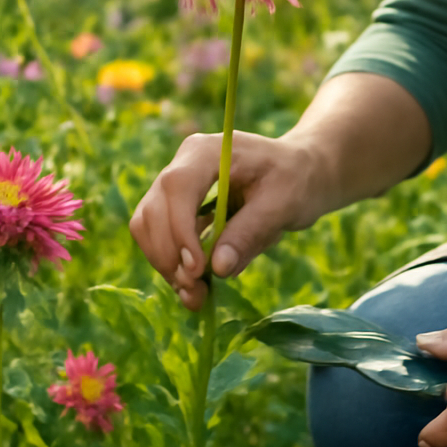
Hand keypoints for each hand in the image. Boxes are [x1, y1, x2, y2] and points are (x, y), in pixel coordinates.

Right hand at [129, 131, 327, 309]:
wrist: (299, 173)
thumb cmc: (296, 180)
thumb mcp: (283, 205)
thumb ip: (250, 233)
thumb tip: (218, 267)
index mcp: (208, 152)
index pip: (177, 188)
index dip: (180, 231)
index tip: (197, 269)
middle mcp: (183, 164)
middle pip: (153, 210)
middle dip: (170, 256)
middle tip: (196, 292)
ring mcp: (175, 185)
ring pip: (147, 226)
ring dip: (166, 264)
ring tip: (195, 295)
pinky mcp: (176, 207)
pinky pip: (159, 236)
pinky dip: (171, 263)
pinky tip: (194, 287)